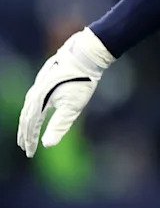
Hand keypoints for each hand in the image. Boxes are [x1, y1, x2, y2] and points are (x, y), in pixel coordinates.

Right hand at [18, 28, 113, 156]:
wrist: (86, 54)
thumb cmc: (81, 80)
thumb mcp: (73, 106)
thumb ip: (59, 125)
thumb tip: (48, 145)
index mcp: (38, 101)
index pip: (30, 126)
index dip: (30, 141)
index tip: (30, 154)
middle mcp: (35, 93)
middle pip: (26, 117)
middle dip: (25, 134)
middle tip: (26, 148)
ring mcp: (39, 85)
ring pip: (29, 108)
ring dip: (28, 122)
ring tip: (29, 134)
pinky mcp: (46, 79)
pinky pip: (35, 99)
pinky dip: (34, 110)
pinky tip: (39, 113)